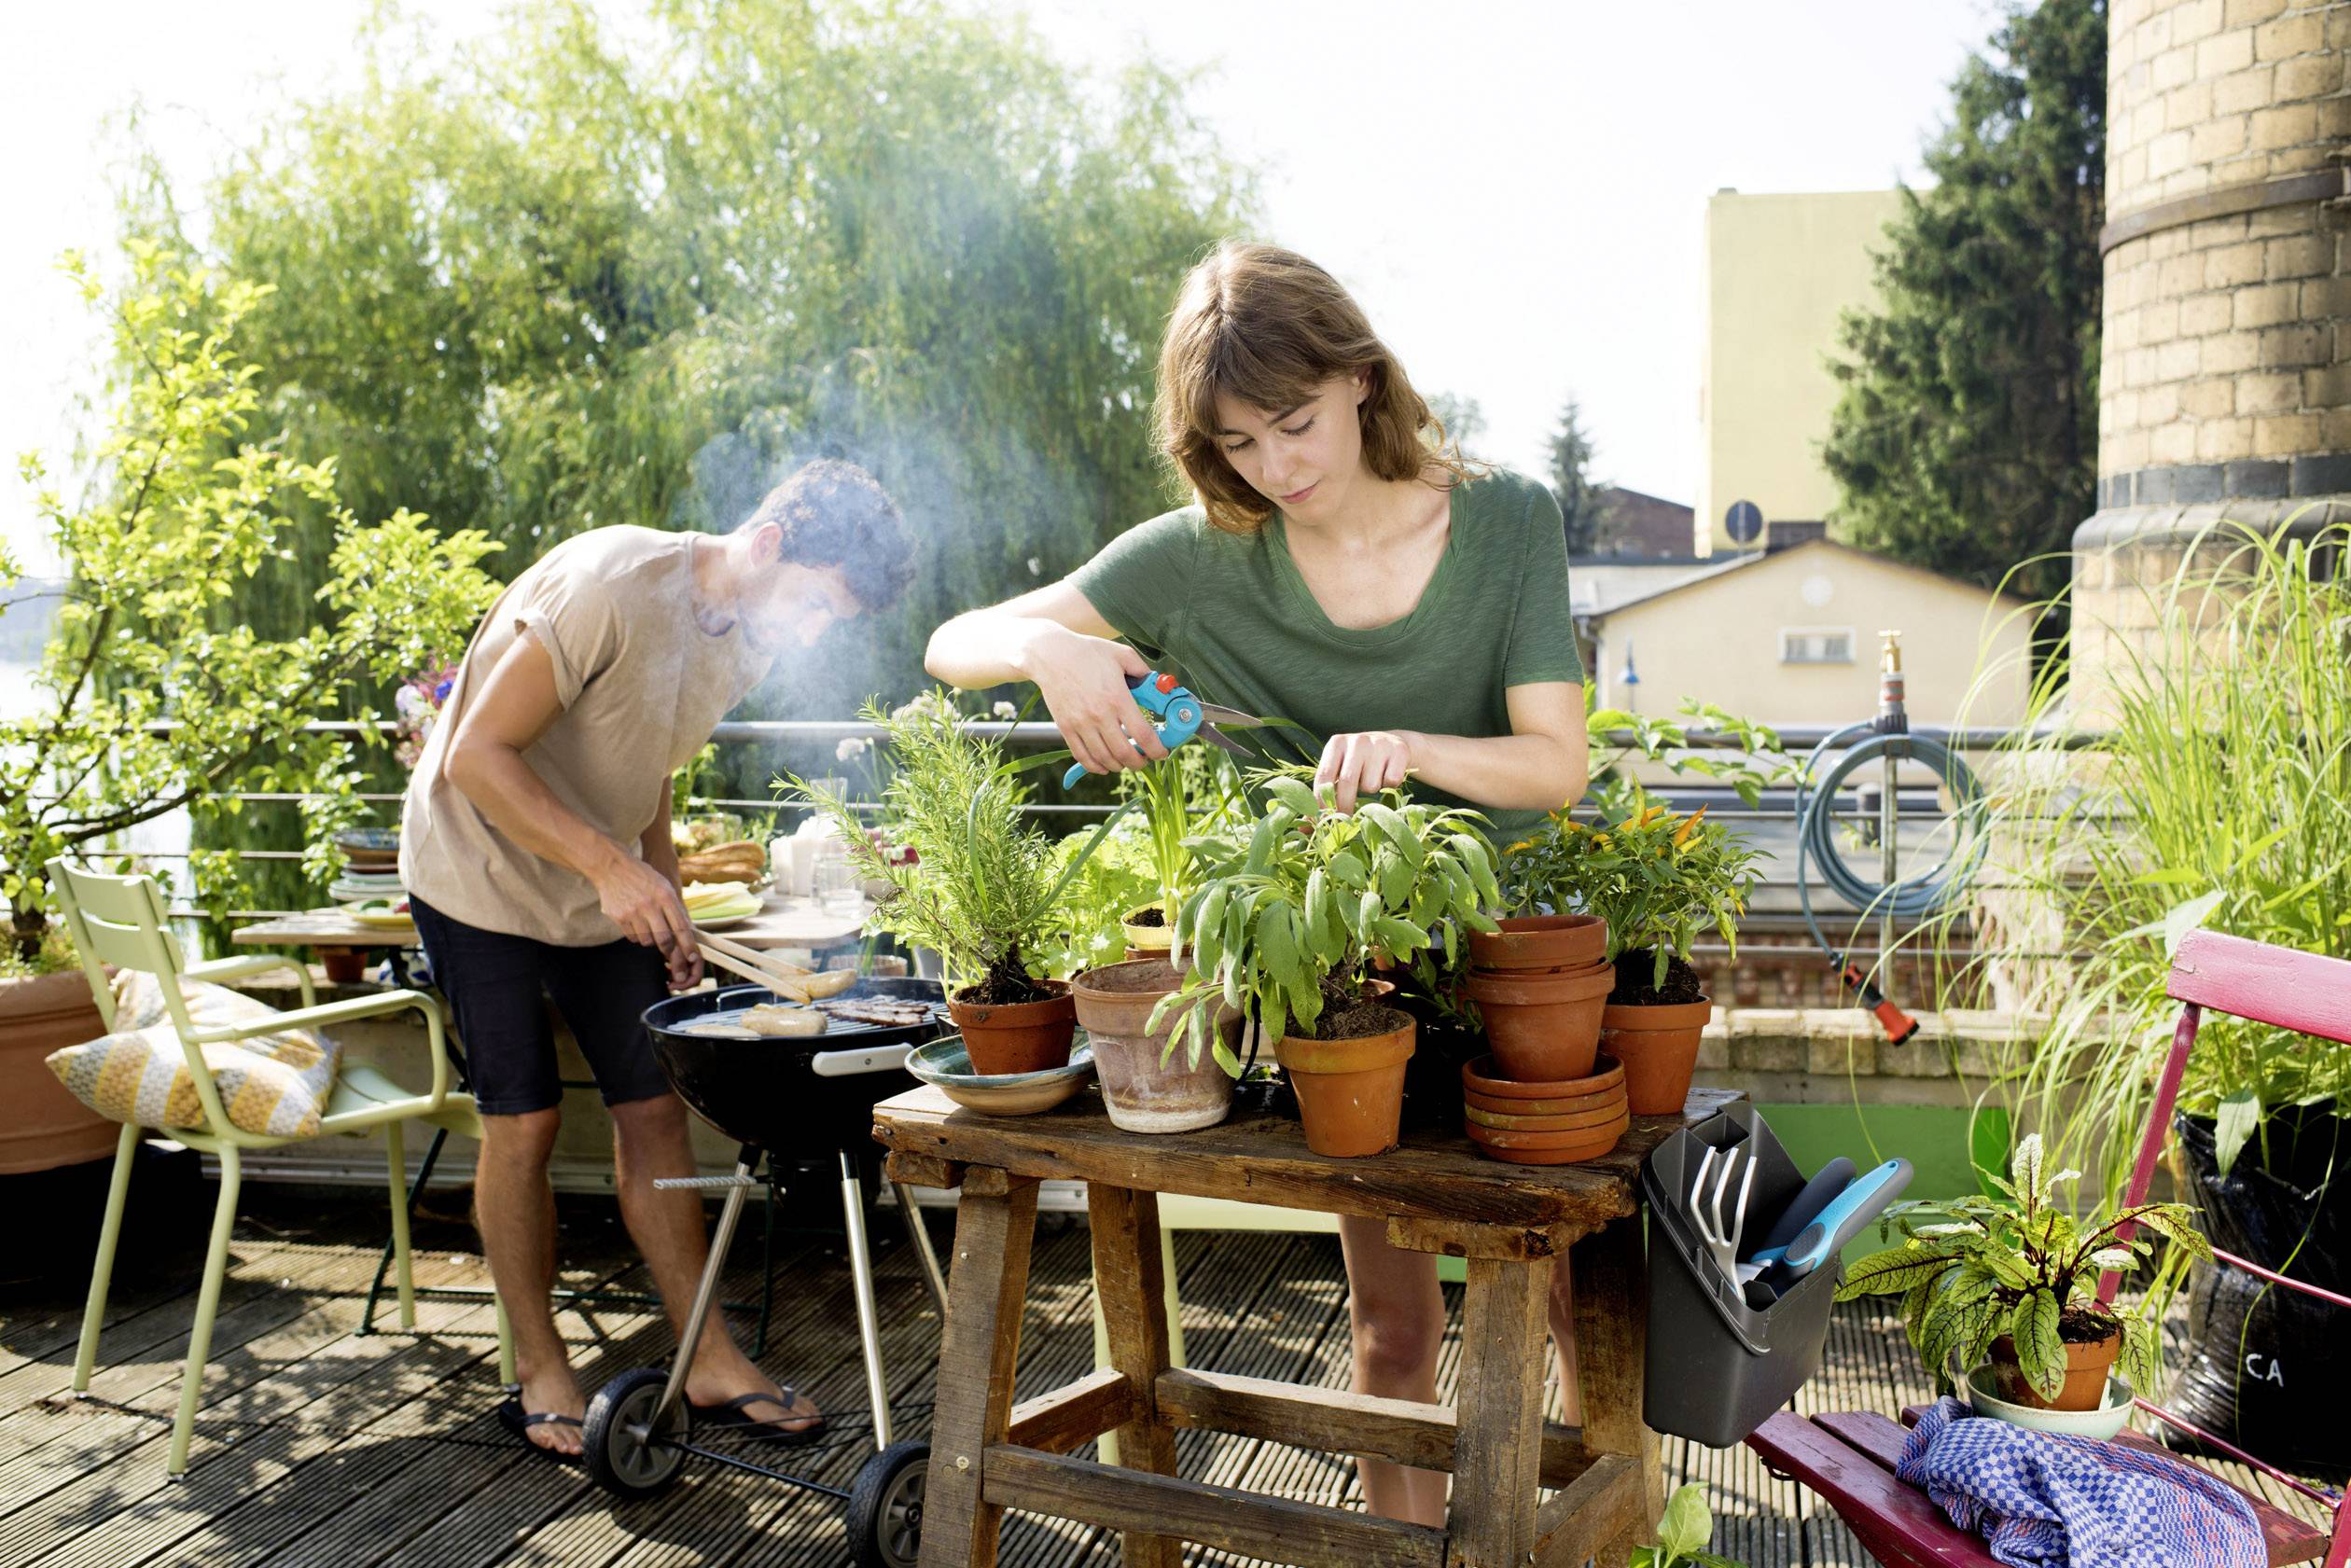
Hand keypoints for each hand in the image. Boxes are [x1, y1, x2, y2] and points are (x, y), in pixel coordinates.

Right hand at [595, 853, 702, 989]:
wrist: (612, 867)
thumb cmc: (642, 877)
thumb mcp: (663, 885)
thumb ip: (675, 907)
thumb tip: (687, 930)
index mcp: (665, 896)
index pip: (681, 927)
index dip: (688, 945)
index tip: (692, 957)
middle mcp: (650, 905)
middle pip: (664, 940)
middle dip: (670, 950)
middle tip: (670, 952)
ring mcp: (633, 912)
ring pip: (647, 941)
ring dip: (651, 940)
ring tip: (649, 928)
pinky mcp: (619, 917)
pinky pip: (632, 937)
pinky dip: (637, 936)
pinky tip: (636, 924)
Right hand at [1014, 624, 1169, 776]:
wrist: (1050, 656)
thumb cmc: (1087, 652)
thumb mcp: (1121, 654)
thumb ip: (1143, 671)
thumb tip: (1157, 686)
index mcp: (1117, 698)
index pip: (1143, 734)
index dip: (1156, 749)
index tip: (1162, 752)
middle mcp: (1099, 715)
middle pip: (1124, 753)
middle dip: (1140, 763)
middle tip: (1145, 759)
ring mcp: (1081, 724)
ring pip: (1104, 759)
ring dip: (1120, 766)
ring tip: (1127, 760)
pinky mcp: (1066, 728)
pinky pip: (1083, 757)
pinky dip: (1096, 767)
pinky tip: (1105, 765)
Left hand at [1315, 731, 1415, 812]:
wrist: (1392, 743)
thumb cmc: (1358, 763)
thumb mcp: (1339, 771)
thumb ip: (1323, 796)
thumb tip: (1305, 828)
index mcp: (1336, 744)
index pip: (1324, 775)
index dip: (1322, 800)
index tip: (1323, 820)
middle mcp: (1357, 740)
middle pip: (1347, 782)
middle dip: (1345, 806)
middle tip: (1346, 820)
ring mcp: (1379, 744)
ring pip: (1371, 785)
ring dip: (1371, 791)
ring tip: (1372, 778)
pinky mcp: (1399, 751)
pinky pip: (1391, 782)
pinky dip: (1389, 786)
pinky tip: (1387, 774)